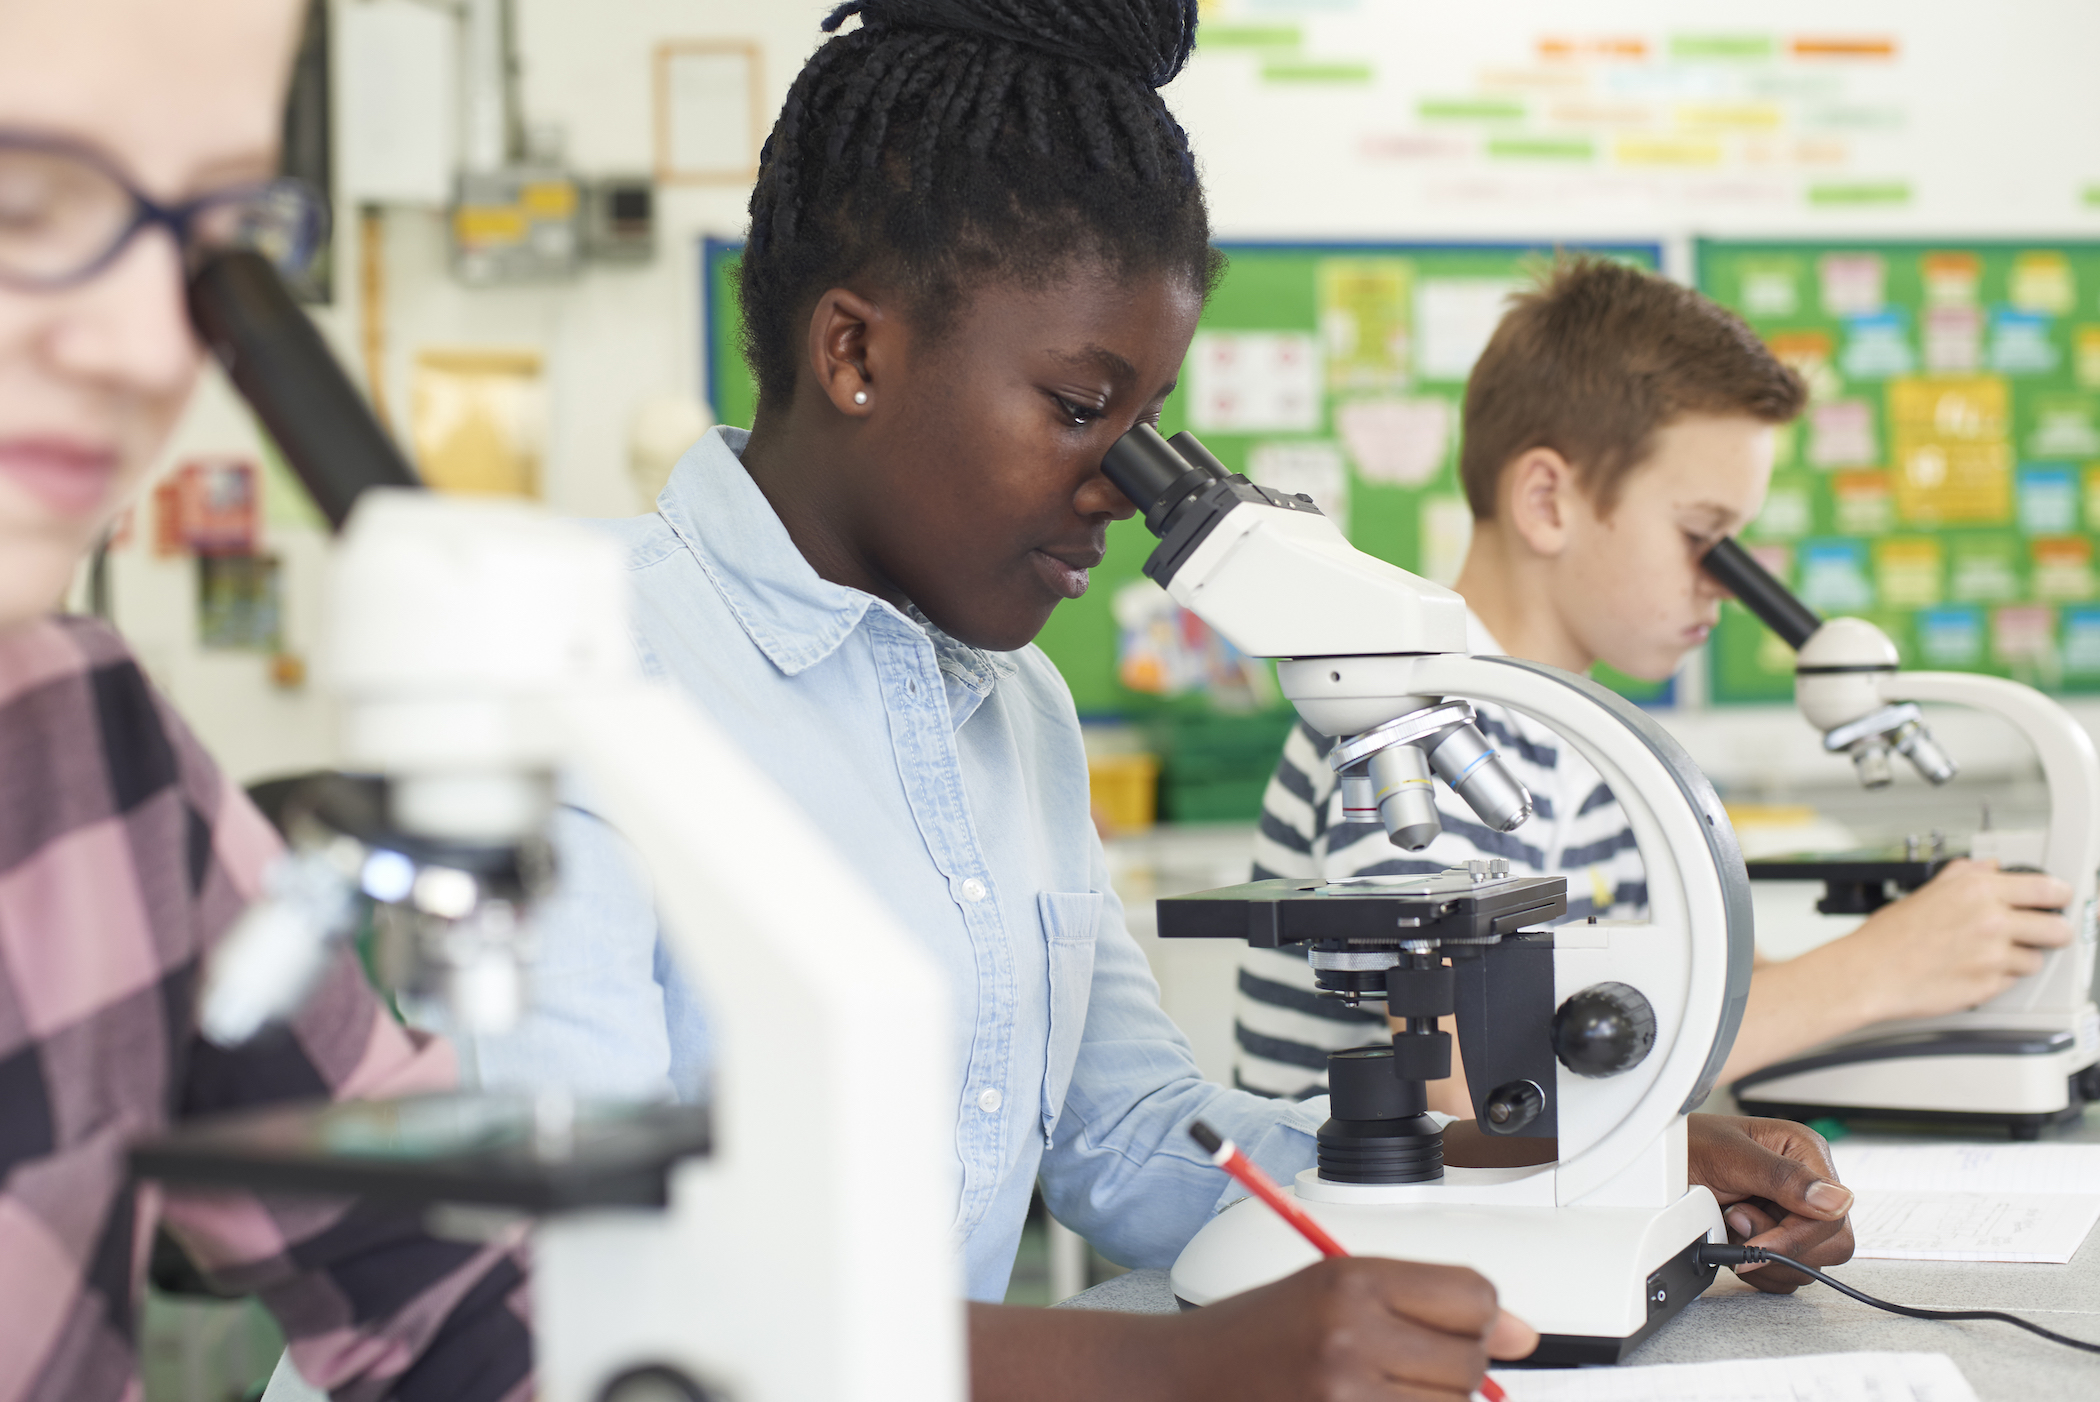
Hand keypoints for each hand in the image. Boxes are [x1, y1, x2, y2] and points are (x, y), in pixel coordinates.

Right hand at [1172, 1257, 1536, 1400]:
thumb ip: (1424, 1301)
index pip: (1474, 1295)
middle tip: (1406, 1363)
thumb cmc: (1254, 1334)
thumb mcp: (1330, 1287)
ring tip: (1382, 1388)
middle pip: (1470, 1362)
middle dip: (1454, 1366)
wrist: (1180, 1380)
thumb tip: (1522, 1334)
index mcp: (1350, 1280)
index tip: (1462, 1327)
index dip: (1480, 1315)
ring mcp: (1347, 1397)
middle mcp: (1352, 1337)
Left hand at [1688, 1114, 1853, 1292]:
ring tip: (1730, 1223)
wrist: (1656, 1164)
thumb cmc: (1685, 1145)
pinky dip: (1755, 1268)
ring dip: (1763, 1255)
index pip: (1832, 1216)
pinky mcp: (1773, 1238)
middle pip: (1831, 1246)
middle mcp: (1805, 1186)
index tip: (1758, 1242)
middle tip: (1737, 1220)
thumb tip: (1836, 1200)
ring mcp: (1790, 1214)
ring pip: (1807, 1266)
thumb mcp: (1729, 1155)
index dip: (1797, 1237)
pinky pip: (1783, 1275)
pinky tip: (1731, 1240)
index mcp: (1805, 1153)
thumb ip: (1783, 1177)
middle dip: (1781, 1245)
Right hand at [1846, 859, 2072, 1021]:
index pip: (2047, 888)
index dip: (2059, 894)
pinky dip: (2000, 978)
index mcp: (1977, 890)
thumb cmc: (1889, 937)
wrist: (1869, 973)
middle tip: (2045, 932)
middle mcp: (1991, 920)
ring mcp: (1992, 956)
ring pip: (2037, 960)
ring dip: (2022, 958)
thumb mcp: (1927, 891)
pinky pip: (2013, 982)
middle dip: (2054, 931)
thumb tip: (1988, 866)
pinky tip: (1976, 970)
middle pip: (2058, 928)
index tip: (2060, 897)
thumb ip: (1964, 875)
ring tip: (1995, 955)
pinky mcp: (1989, 986)